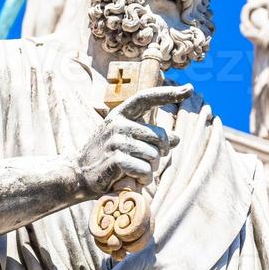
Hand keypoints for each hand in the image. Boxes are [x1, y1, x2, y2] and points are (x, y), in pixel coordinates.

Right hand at [71, 84, 192, 199]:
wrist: (78, 174)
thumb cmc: (107, 157)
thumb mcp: (127, 141)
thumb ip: (150, 137)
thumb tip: (177, 139)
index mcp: (121, 114)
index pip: (147, 98)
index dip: (169, 94)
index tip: (190, 88)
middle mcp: (118, 123)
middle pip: (159, 136)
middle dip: (160, 154)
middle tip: (147, 162)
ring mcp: (115, 140)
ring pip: (154, 156)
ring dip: (150, 170)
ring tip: (136, 172)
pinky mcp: (116, 159)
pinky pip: (144, 170)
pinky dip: (143, 179)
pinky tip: (132, 180)